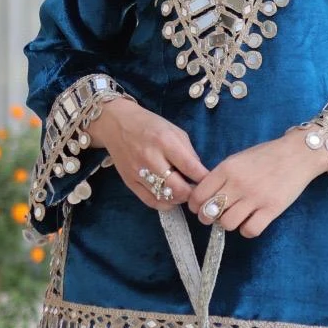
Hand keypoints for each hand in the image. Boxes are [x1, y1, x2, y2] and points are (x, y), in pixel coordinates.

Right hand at [89, 96, 208, 209]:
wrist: (116, 123)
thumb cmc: (150, 125)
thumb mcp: (175, 131)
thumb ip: (189, 153)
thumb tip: (200, 174)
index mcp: (165, 142)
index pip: (191, 168)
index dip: (205, 179)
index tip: (211, 183)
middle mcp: (151, 158)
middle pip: (179, 189)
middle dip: (193, 193)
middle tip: (197, 191)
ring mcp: (138, 172)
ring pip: (166, 198)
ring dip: (179, 199)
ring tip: (184, 192)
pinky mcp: (129, 182)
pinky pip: (151, 201)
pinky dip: (165, 204)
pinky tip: (170, 198)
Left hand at [193, 130, 323, 238]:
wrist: (298, 154)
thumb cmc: (267, 155)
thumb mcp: (238, 159)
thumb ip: (221, 175)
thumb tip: (203, 195)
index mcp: (227, 169)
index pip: (199, 195)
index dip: (196, 205)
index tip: (200, 207)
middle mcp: (238, 184)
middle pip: (209, 212)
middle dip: (209, 217)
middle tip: (216, 215)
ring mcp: (255, 197)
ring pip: (227, 224)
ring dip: (229, 223)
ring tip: (236, 217)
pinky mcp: (272, 209)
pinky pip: (250, 230)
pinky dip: (247, 230)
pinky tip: (251, 222)